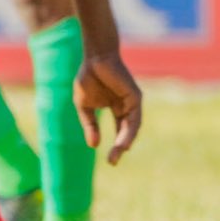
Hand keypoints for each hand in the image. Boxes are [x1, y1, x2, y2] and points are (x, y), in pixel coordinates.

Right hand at [74, 50, 141, 164]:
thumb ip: (89, 125)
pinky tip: (123, 142)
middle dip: (120, 148)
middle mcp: (127, 106)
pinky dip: (130, 130)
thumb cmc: (89, 78)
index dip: (116, 145)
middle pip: (126, 131)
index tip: (110, 160)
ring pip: (132, 127)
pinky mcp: (135, 96)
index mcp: (117, 108)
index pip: (120, 130)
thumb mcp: (85, 107)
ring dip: (125, 142)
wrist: (94, 58)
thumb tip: (94, 146)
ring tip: (118, 154)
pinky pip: (134, 117)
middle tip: (112, 162)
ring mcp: (132, 101)